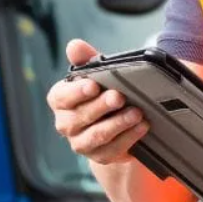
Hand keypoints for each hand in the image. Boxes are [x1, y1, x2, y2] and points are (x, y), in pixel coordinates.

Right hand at [46, 39, 148, 164]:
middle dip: (101, 106)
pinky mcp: (100, 156)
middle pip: (80, 117)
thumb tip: (74, 45)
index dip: (77, 92)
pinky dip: (129, 138)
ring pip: (97, 136)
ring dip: (118, 124)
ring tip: (136, 113)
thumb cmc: (101, 91)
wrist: (113, 122)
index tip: (93, 85)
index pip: (62, 97)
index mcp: (60, 100)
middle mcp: (66, 124)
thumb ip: (86, 59)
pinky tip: (142, 127)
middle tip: (119, 97)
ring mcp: (81, 143)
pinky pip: (113, 150)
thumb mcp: (95, 73)